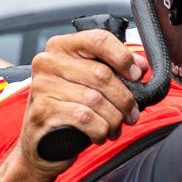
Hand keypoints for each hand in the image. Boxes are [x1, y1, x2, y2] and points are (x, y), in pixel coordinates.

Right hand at [19, 30, 146, 174]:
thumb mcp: (89, 84)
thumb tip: (141, 65)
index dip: (123, 57)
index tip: (136, 75)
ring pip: (95, 99)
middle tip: (132, 113)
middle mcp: (48, 62)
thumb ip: (113, 70)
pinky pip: (84, 117)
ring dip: (114, 118)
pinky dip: (100, 129)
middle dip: (124, 98)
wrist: (41, 142)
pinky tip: (99, 134)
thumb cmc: (67, 109)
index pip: (98, 39)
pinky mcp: (42, 111)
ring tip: (115, 127)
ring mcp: (42, 86)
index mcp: (61, 47)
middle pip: (101, 73)